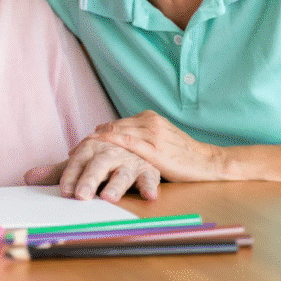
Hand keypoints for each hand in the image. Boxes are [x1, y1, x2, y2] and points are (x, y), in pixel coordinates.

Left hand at [25, 138, 161, 202]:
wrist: (135, 143)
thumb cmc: (103, 159)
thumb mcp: (81, 163)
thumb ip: (58, 172)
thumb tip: (27, 178)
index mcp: (91, 149)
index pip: (77, 162)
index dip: (70, 176)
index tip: (64, 191)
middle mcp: (110, 153)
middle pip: (98, 165)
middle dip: (89, 180)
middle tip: (81, 196)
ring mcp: (129, 161)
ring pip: (123, 172)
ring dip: (117, 185)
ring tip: (109, 197)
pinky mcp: (148, 169)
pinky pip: (150, 177)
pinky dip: (151, 186)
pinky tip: (149, 196)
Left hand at [90, 111, 225, 182]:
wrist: (208, 162)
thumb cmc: (182, 155)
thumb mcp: (160, 139)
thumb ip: (139, 137)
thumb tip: (114, 139)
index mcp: (149, 118)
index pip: (115, 124)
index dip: (97, 135)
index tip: (80, 146)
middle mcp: (149, 122)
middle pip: (112, 128)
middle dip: (92, 141)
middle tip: (73, 153)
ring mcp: (152, 134)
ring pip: (117, 135)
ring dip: (96, 145)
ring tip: (78, 155)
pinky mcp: (155, 149)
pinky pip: (128, 145)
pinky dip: (110, 146)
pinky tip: (98, 152)